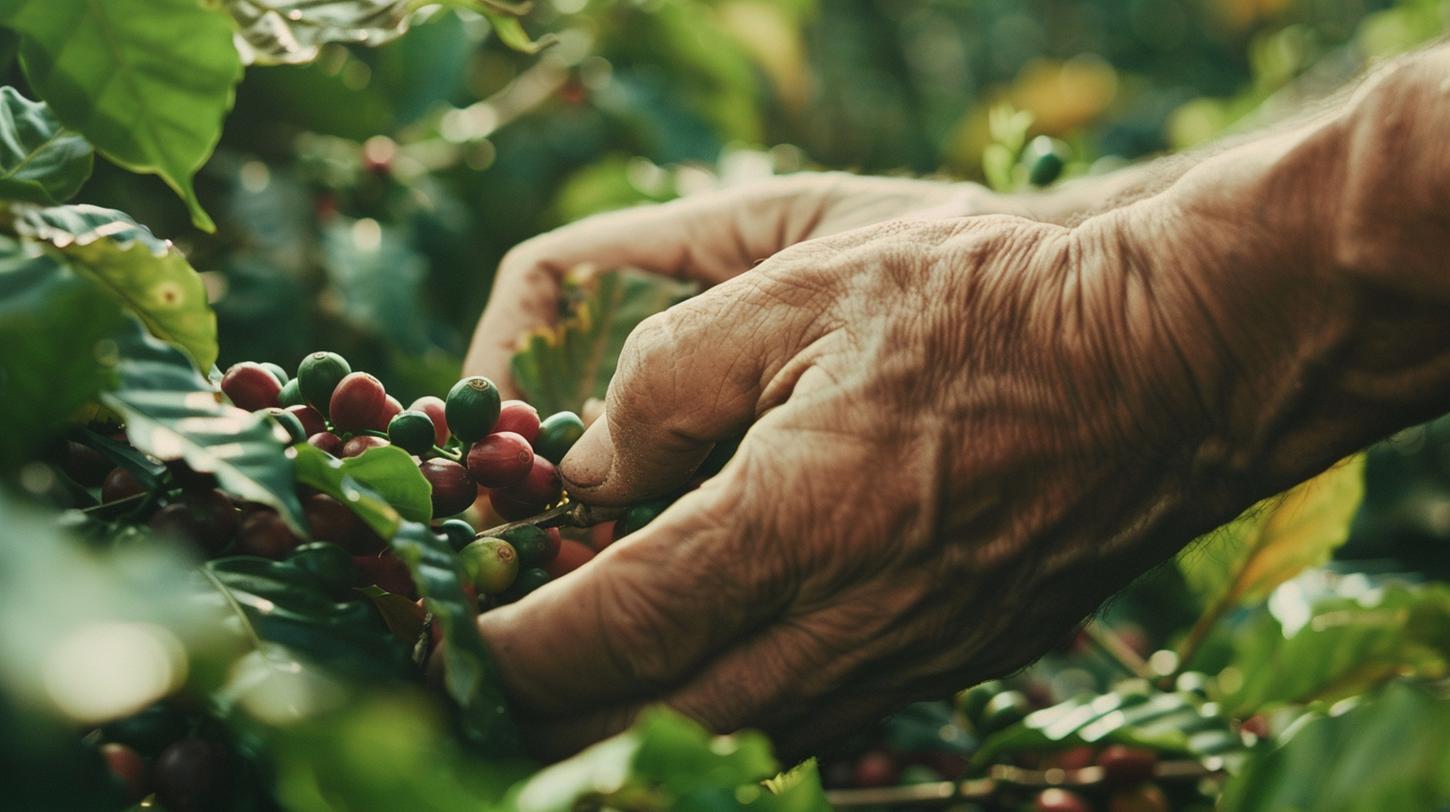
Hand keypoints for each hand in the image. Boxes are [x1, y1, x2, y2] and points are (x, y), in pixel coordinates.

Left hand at [477, 212, 1246, 758]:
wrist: (1175, 358)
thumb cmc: (993, 302)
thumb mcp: (805, 284)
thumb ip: (667, 380)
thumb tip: (590, 467)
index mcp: (796, 526)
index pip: (609, 631)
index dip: (514, 652)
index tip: (455, 648)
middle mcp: (850, 624)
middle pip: (659, 712)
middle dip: (562, 705)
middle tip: (496, 674)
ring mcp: (910, 658)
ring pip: (736, 727)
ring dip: (648, 706)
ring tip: (588, 666)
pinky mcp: (952, 661)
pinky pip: (813, 710)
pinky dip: (736, 694)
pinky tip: (718, 648)